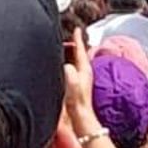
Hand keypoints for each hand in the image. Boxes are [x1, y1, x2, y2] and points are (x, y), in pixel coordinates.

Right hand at [62, 26, 96, 140]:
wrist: (80, 119)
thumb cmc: (77, 104)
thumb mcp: (72, 86)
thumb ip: (70, 74)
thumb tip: (66, 65)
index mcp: (84, 70)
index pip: (81, 50)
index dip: (78, 39)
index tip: (77, 29)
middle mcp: (84, 73)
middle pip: (79, 53)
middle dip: (75, 44)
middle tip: (69, 36)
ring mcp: (81, 79)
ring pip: (77, 61)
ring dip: (72, 54)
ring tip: (65, 47)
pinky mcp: (77, 85)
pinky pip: (73, 68)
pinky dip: (69, 63)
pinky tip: (63, 66)